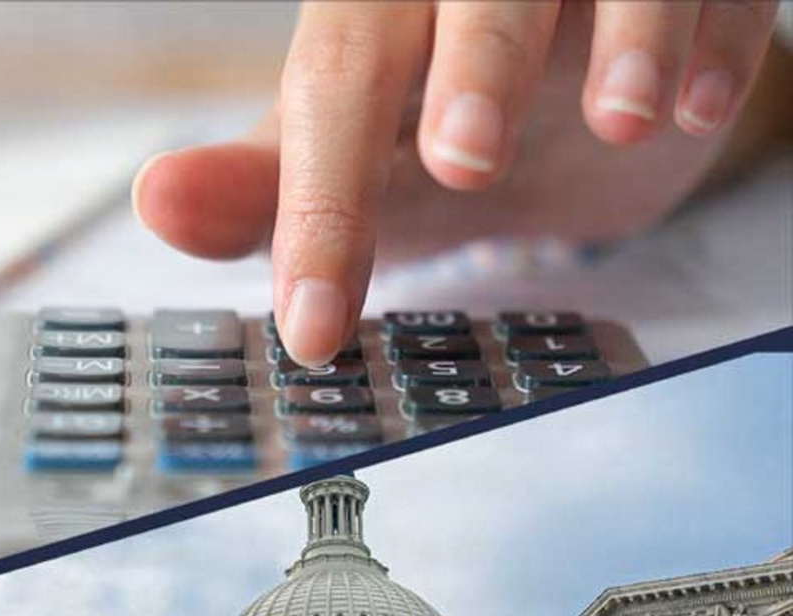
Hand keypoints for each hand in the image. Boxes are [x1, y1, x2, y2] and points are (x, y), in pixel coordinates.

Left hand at [133, 1, 778, 365]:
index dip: (318, 205)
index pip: (335, 86)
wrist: (579, 92)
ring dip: (624, 30)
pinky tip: (698, 108)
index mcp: (378, 8)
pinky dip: (714, 37)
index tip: (314, 328)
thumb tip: (158, 203)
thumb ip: (271, 186)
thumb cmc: (445, 120)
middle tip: (463, 161)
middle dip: (472, 63)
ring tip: (624, 121)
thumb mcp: (357, 162)